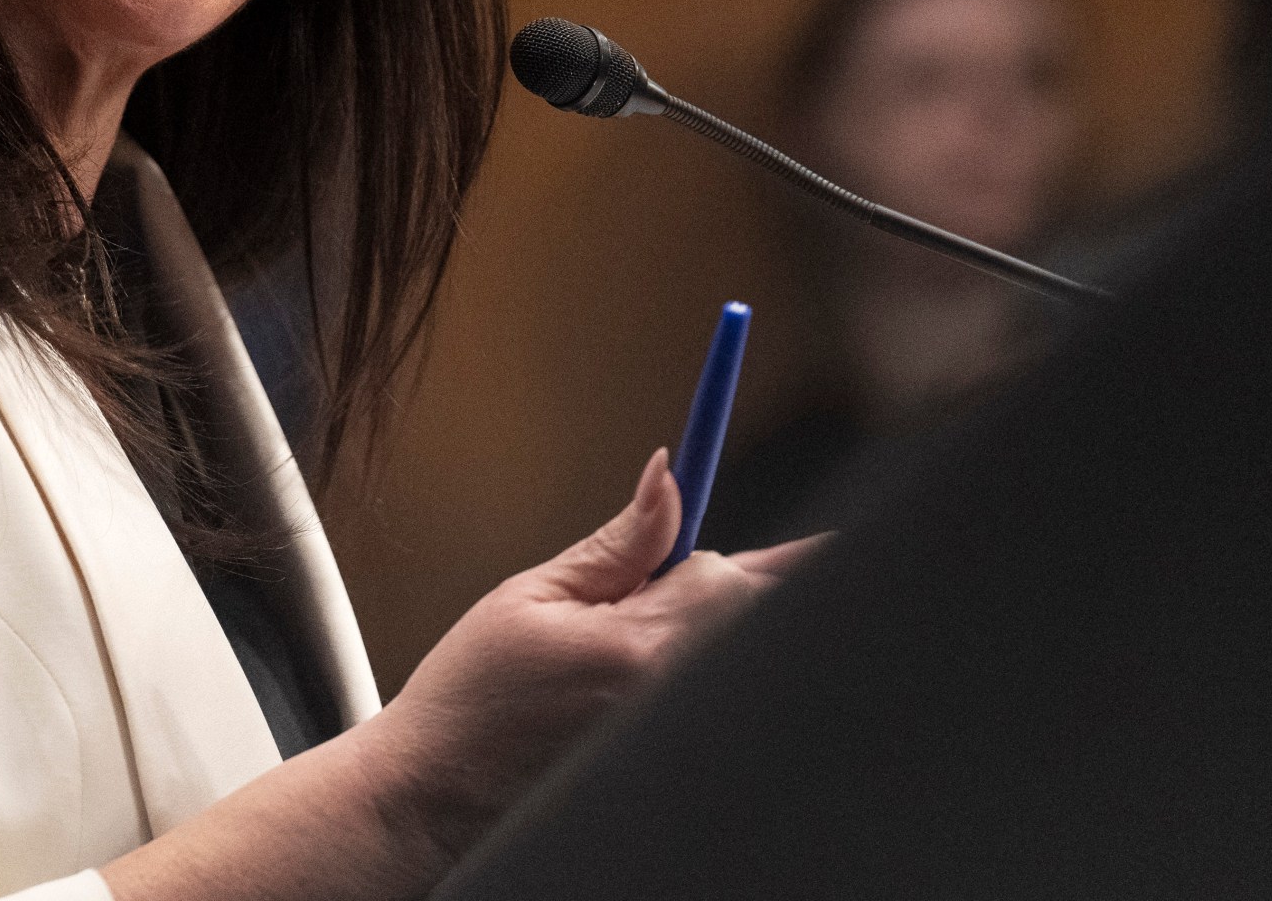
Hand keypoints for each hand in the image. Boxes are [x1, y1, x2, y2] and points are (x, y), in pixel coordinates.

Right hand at [103, 452, 821, 900]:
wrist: (434, 796)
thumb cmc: (468, 702)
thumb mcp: (532, 597)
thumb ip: (618, 542)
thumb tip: (668, 475)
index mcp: (640, 645)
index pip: (747, 578)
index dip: (793, 554)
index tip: (837, 541)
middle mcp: (672, 700)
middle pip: (756, 622)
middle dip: (738, 591)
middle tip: (672, 592)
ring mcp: (676, 740)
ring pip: (736, 664)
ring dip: (716, 639)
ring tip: (634, 654)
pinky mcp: (670, 769)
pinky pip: (713, 710)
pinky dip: (700, 686)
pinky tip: (637, 696)